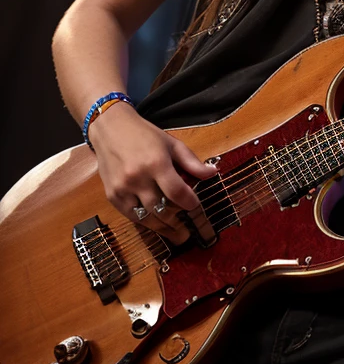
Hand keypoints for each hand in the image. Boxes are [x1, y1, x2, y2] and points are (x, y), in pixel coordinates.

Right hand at [89, 103, 217, 244]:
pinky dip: (146, 222)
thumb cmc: (145, 135)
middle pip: (162, 209)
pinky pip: (131, 216)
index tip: (195, 206)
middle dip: (177, 221)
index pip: (177, 193)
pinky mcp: (112, 195)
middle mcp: (138, 178)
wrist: (110, 129)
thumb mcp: (173, 144)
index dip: (190, 203)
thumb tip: (213, 173)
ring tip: (177, 235)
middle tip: (189, 230)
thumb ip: (192, 162)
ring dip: (163, 228)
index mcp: (156, 163)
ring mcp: (122, 188)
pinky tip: (156, 225)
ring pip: (147, 217)